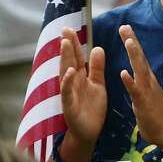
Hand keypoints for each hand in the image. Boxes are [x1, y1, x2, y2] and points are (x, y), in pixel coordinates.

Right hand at [58, 28, 106, 145]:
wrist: (88, 132)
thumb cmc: (91, 108)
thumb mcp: (97, 84)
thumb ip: (96, 68)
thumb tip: (97, 48)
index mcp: (80, 78)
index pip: (76, 57)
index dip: (73, 44)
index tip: (70, 28)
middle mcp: (72, 83)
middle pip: (69, 61)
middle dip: (67, 46)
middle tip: (65, 29)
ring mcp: (69, 94)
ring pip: (66, 73)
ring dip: (65, 59)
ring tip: (66, 43)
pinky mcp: (70, 106)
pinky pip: (68, 93)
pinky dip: (68, 82)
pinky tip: (70, 72)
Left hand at [118, 25, 162, 147]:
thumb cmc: (155, 116)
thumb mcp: (145, 96)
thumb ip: (140, 85)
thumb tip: (135, 76)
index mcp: (147, 79)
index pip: (139, 57)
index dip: (132, 42)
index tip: (126, 28)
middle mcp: (148, 81)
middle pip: (140, 57)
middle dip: (132, 41)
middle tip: (125, 26)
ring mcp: (147, 90)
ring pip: (140, 69)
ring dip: (134, 55)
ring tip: (129, 41)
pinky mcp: (143, 102)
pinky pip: (136, 90)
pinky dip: (130, 81)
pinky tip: (124, 73)